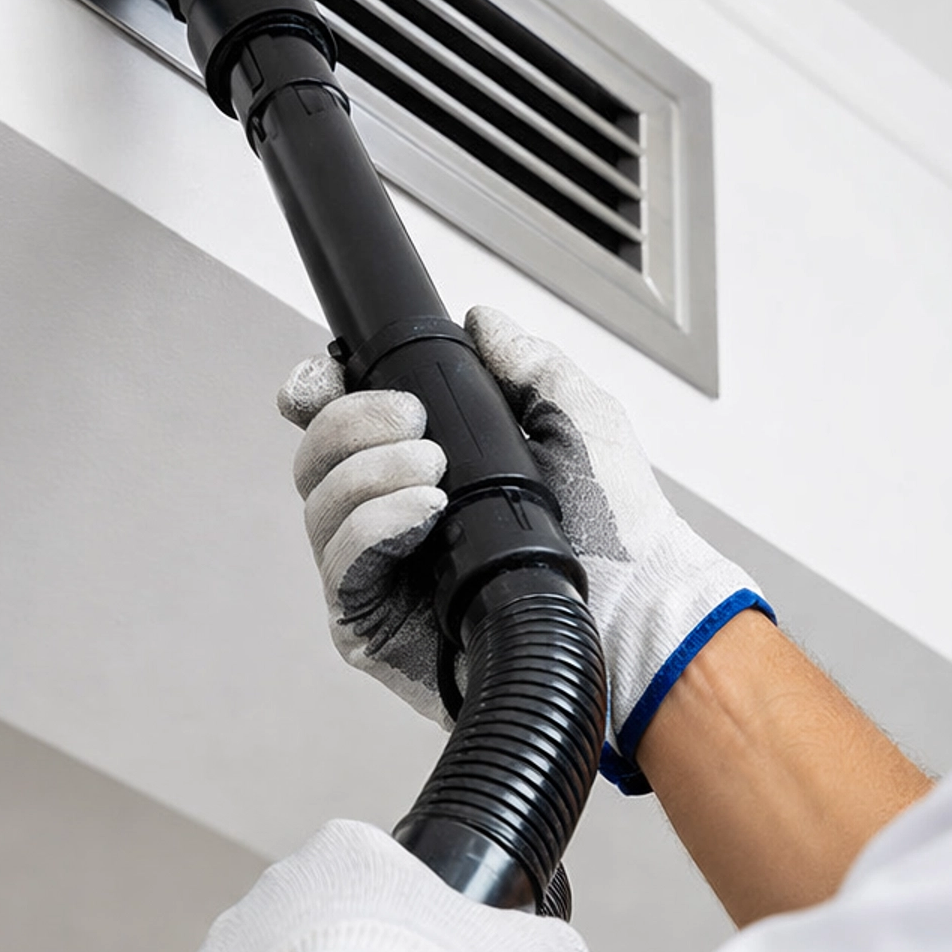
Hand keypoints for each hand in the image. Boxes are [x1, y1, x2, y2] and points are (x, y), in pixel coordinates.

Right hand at [280, 307, 769, 780]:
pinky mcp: (372, 628)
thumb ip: (529, 365)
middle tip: (416, 422)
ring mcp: (378, 574)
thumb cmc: (618, 533)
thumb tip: (484, 322)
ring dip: (370, 471)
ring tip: (435, 471)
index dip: (319, 393)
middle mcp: (390, 519)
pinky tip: (423, 512)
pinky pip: (339, 568)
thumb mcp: (580, 423)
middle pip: (316, 458)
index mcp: (425, 468)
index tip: (333, 375)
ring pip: (320, 507)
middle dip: (352, 423)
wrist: (635, 611)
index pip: (340, 425)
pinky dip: (373, 527)